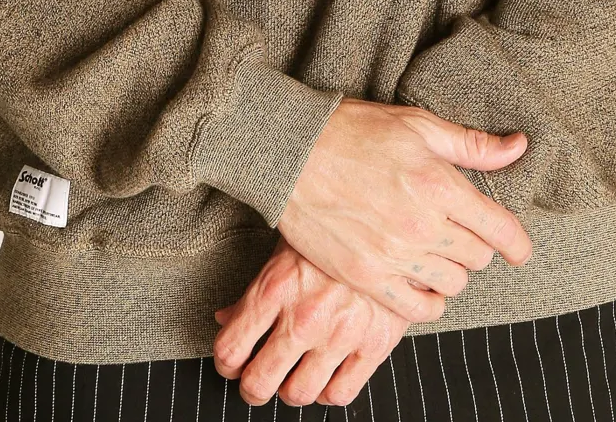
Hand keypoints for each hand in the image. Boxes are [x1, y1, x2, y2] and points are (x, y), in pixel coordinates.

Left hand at [213, 238, 407, 406]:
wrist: (390, 220)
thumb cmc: (332, 230)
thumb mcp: (283, 251)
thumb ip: (252, 291)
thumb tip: (225, 319)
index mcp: (276, 288)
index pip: (230, 350)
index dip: (225, 364)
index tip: (233, 363)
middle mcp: (305, 316)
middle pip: (259, 383)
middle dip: (252, 388)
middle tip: (257, 380)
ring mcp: (341, 333)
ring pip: (299, 395)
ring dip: (291, 390)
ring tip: (294, 375)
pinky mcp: (374, 344)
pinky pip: (341, 394)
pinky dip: (329, 392)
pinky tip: (327, 374)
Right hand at [276, 98, 532, 323]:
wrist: (292, 154)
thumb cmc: (355, 131)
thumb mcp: (418, 125)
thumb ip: (471, 144)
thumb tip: (519, 146)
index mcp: (439, 185)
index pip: (500, 230)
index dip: (518, 243)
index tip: (519, 249)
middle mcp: (422, 226)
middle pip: (478, 259)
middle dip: (475, 246)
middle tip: (457, 231)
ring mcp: (393, 256)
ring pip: (452, 284)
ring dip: (451, 271)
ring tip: (434, 252)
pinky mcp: (367, 277)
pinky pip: (417, 309)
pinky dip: (427, 300)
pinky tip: (420, 281)